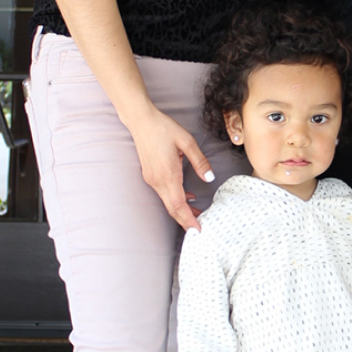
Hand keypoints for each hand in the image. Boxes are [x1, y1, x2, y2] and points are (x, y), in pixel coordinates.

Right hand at [128, 107, 214, 230]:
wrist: (141, 121)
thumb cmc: (164, 128)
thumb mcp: (186, 141)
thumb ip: (199, 161)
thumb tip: (210, 178)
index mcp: (168, 174)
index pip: (178, 205)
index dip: (188, 220)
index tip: (198, 231)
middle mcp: (158, 181)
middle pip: (172, 208)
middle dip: (185, 221)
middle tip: (200, 229)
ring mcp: (152, 179)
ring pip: (168, 202)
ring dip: (181, 210)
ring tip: (197, 214)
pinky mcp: (150, 175)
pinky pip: (164, 193)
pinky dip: (175, 199)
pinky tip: (187, 196)